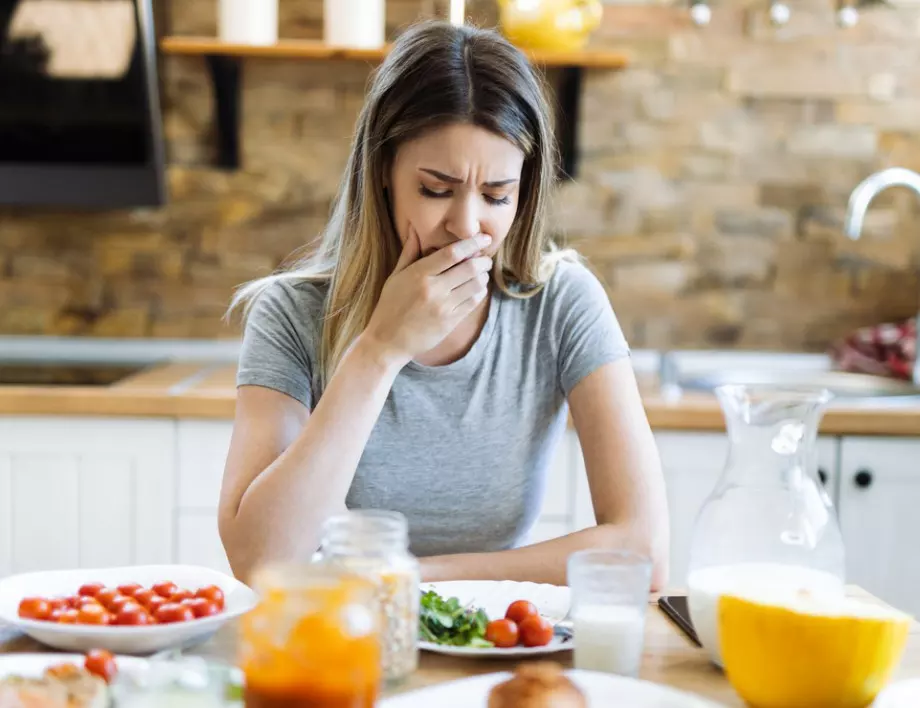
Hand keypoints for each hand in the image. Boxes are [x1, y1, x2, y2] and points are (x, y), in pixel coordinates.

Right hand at [361, 226, 492, 367]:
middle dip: (483, 260)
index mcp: (419, 274)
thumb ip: (408, 252)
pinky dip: (479, 293)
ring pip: (475, 285)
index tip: (484, 237)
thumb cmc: (389, 307)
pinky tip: (476, 289)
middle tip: (485, 258)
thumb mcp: (395, 277)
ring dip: (483, 277)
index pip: (452, 253)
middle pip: (469, 268)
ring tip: (481, 274)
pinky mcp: (450, 322)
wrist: (387, 341)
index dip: (471, 243)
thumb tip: (414, 228)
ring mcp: (443, 307)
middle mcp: (433, 289)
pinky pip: (473, 303)